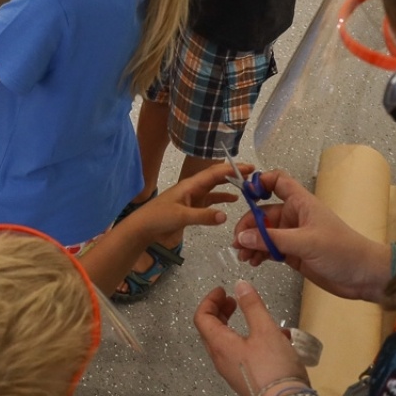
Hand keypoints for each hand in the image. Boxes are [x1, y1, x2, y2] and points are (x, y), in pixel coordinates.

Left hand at [122, 161, 244, 241]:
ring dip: (229, 186)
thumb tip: (225, 215)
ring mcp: (193, 198)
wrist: (143, 228)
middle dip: (233, 174)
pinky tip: (233, 200)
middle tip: (253, 173)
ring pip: (215, 188)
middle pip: (216, 178)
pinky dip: (222, 199)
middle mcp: (193, 188)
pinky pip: (211, 201)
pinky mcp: (192, 208)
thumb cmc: (158, 217)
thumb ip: (203, 216)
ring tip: (247, 185)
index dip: (232, 169)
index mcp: (190, 185)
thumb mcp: (181, 216)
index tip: (250, 167)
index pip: (214, 173)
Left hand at [194, 280, 310, 395]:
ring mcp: (232, 372)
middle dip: (221, 312)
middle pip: (211, 330)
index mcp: (219, 345)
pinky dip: (251, 341)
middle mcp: (220, 359)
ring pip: (228, 343)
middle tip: (234, 301)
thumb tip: (240, 285)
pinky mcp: (245, 381)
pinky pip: (242, 355)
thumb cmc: (273, 365)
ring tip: (260, 318)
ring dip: (239, 326)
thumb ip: (252, 306)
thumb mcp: (265, 330)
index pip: (202, 318)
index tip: (223, 290)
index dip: (209, 301)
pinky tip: (277, 340)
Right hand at [232, 170, 389, 301]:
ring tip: (243, 256)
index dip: (261, 182)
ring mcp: (293, 236)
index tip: (245, 194)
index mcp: (301, 204)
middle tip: (238, 242)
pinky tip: (253, 261)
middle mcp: (295, 217)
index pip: (278, 182)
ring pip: (263, 234)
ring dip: (251, 243)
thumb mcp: (306, 242)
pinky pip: (269, 249)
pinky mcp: (293, 254)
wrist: (365, 277)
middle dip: (248, 226)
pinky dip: (258, 254)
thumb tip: (242, 237)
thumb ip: (272, 239)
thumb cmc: (342, 251)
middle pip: (262, 213)